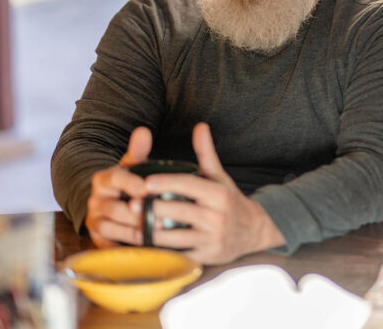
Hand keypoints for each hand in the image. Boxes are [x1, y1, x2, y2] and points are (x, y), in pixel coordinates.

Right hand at [85, 126, 151, 247]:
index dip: (131, 184)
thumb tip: (143, 131)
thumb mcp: (132, 166)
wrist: (112, 204)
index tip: (146, 189)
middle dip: (135, 213)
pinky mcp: (97, 241)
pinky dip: (125, 249)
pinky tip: (144, 249)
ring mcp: (94, 221)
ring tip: (153, 234)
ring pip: (110, 228)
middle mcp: (95, 200)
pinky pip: (109, 247)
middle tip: (155, 217)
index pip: (116, 178)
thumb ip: (138, 151)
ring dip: (132, 233)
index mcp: (104, 179)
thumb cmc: (129, 182)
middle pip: (113, 208)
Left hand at [134, 123, 284, 264]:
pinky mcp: (206, 257)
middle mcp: (216, 217)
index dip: (165, 183)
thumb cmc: (228, 199)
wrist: (252, 231)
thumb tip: (200, 126)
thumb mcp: (219, 176)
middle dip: (153, 208)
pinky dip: (161, 251)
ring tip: (132, 224)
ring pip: (175, 236)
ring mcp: (211, 239)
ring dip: (152, 231)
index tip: (145, 182)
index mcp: (218, 194)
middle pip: (178, 211)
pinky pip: (178, 254)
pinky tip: (145, 244)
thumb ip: (206, 152)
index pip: (188, 185)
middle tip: (130, 205)